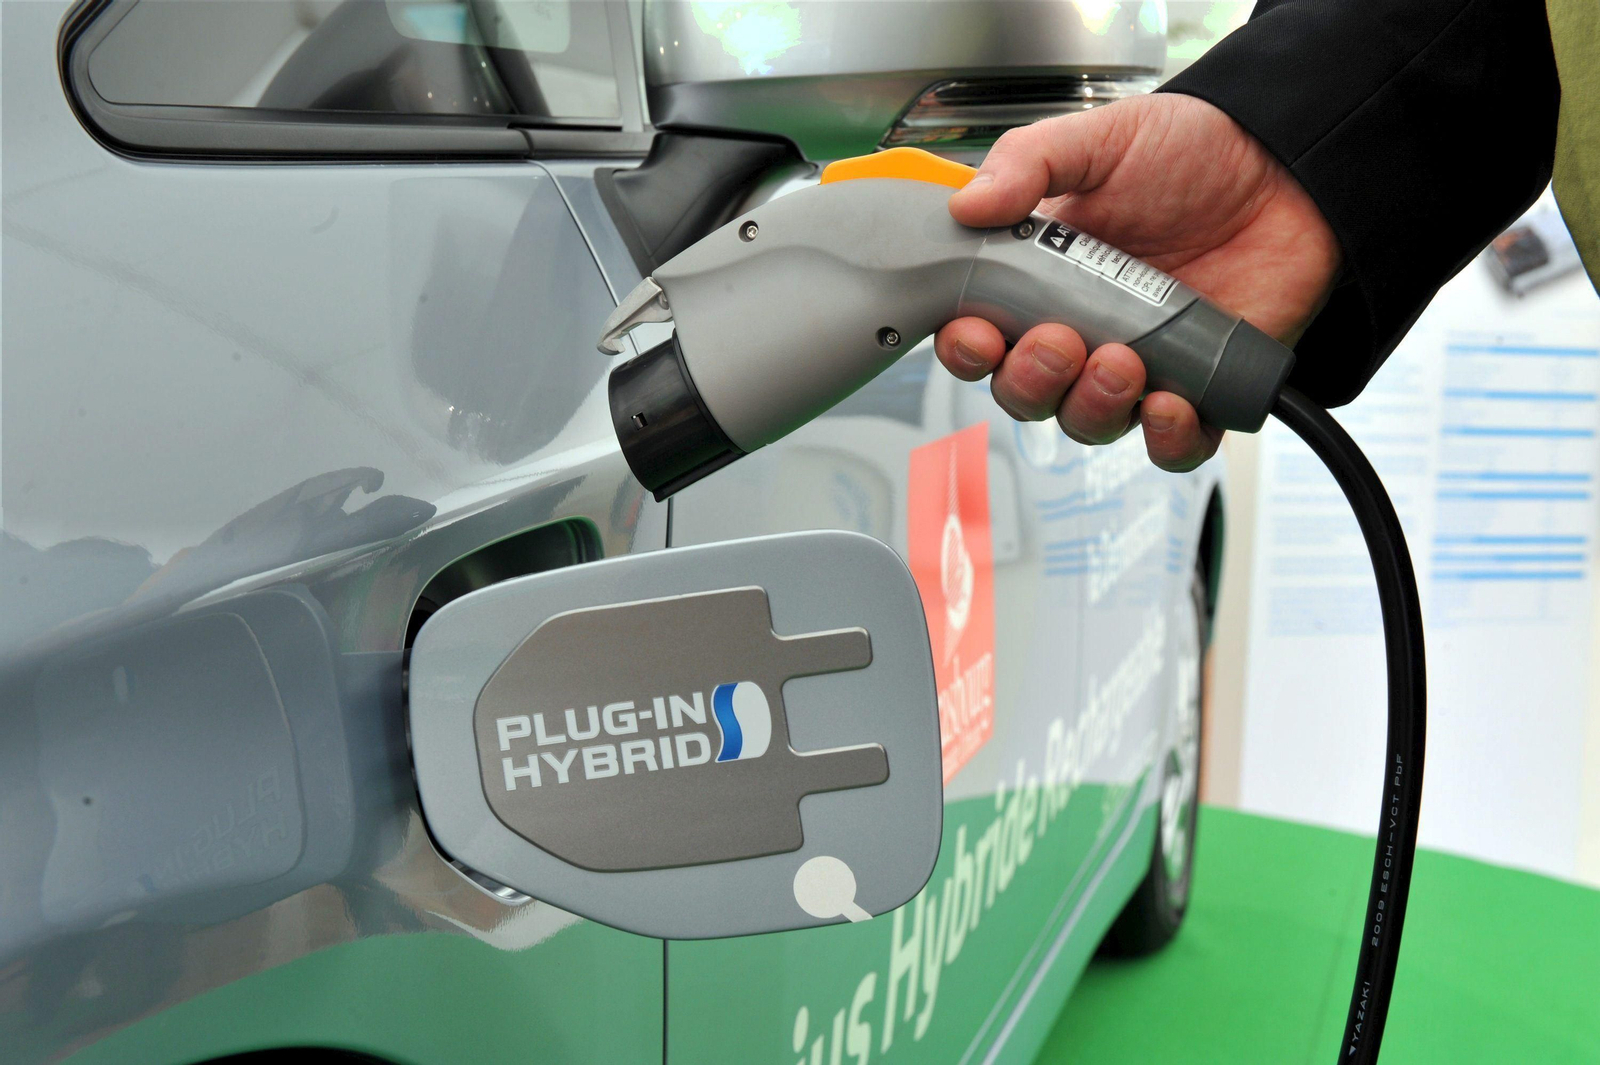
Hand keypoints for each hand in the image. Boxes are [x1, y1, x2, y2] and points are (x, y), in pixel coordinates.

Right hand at [936, 93, 1340, 470]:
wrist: (1291, 168)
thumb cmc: (1195, 153)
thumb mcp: (1101, 139)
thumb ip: (1028, 162)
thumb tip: (966, 203)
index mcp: (1041, 279)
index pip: (981, 336)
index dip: (969, 349)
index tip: (977, 334)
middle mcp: (1083, 331)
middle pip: (1027, 393)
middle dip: (1030, 381)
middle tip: (1059, 341)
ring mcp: (1140, 365)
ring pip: (1089, 422)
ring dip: (1092, 405)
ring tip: (1121, 362)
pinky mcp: (1200, 389)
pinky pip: (1173, 446)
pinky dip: (1166, 440)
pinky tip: (1168, 405)